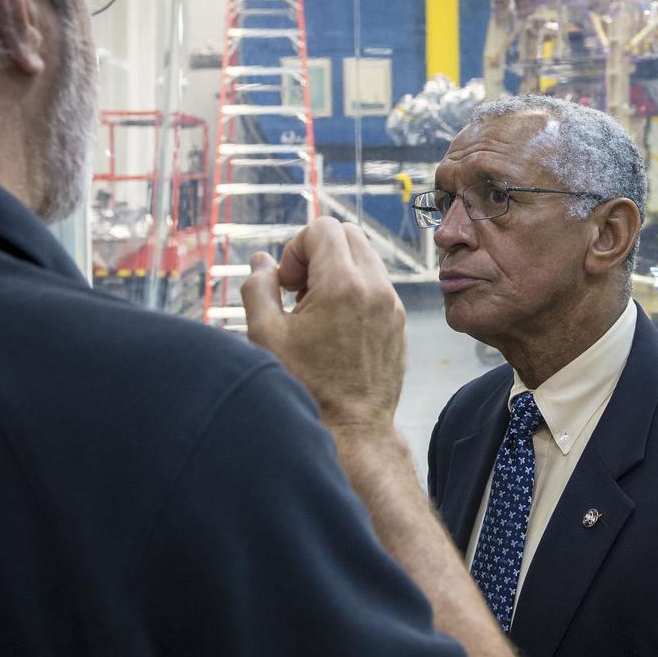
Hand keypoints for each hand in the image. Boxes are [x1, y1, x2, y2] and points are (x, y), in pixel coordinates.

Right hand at [241, 217, 405, 435]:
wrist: (353, 428)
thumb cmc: (308, 387)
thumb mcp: (266, 335)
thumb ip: (258, 287)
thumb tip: (262, 261)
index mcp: (343, 284)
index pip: (323, 228)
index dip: (296, 249)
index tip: (286, 284)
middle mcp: (375, 287)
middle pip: (347, 234)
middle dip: (317, 252)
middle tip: (298, 291)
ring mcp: (392, 304)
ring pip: (365, 257)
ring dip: (336, 270)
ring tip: (314, 311)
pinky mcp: (399, 321)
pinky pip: (377, 284)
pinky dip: (353, 289)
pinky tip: (334, 326)